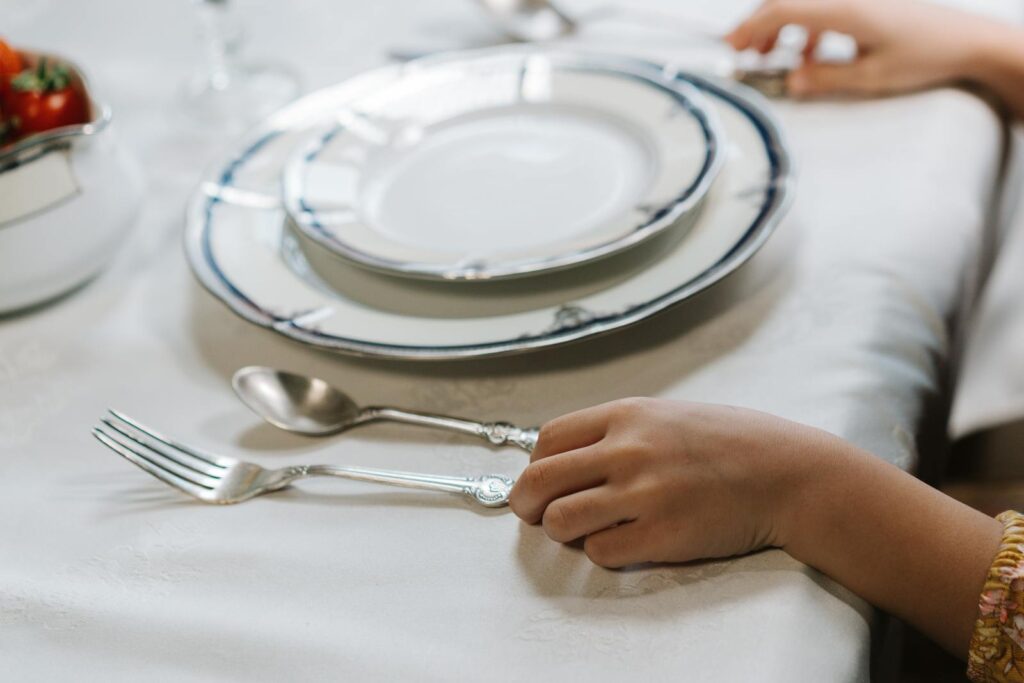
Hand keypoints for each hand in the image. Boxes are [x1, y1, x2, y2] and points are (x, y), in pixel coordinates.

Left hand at [508, 398, 839, 567]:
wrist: (786, 473)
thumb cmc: (727, 443)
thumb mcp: (665, 415)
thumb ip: (615, 431)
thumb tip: (563, 459)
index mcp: (626, 415)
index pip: (548, 439)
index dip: (535, 464)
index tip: (541, 480)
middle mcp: (628, 451)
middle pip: (540, 481)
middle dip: (526, 503)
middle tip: (534, 514)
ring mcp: (644, 494)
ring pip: (561, 521)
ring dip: (562, 530)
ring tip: (582, 530)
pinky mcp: (661, 535)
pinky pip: (600, 551)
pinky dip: (603, 551)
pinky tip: (624, 540)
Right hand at [726, 0, 995, 97]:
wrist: (966, 39)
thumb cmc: (927, 54)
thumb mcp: (871, 76)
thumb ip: (825, 78)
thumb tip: (790, 80)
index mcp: (846, 8)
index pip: (783, 9)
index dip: (751, 26)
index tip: (731, 46)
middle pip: (787, 2)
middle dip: (759, 25)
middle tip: (741, 52)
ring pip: (802, 5)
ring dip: (781, 27)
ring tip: (770, 55)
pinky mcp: (863, 2)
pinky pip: (822, 8)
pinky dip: (806, 28)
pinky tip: (809, 55)